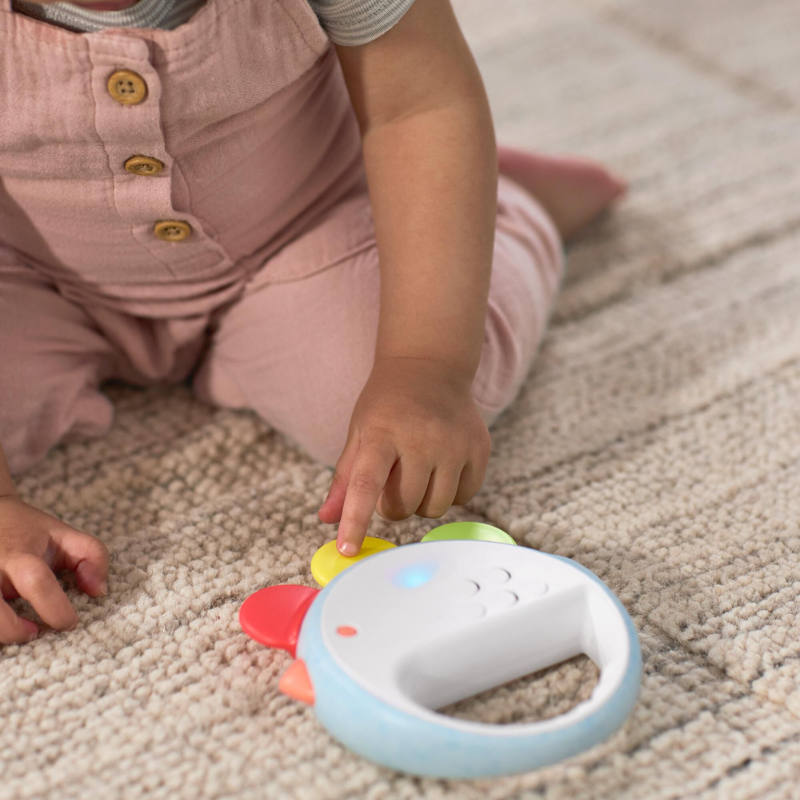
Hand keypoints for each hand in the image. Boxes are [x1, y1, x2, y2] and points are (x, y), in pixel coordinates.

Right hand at [0, 494, 108, 644]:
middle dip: (12, 629)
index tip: (70, 623)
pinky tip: (6, 623)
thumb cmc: (27, 530)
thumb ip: (92, 556)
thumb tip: (99, 591)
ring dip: (0, 631)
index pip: (37, 582)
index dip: (56, 609)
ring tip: (18, 632)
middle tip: (33, 633)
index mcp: (19, 553)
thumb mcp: (64, 535)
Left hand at [318, 357, 491, 554]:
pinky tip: (442, 468)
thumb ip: (345, 478)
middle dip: (394, 505)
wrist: (430, 366)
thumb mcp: (359, 431)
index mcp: (381, 434)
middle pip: (404, 506)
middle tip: (393, 482)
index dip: (355, 521)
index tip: (347, 549)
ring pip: (435, 507)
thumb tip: (327, 518)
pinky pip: (464, 497)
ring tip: (418, 473)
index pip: (365, 485)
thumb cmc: (387, 404)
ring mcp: (454, 443)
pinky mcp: (479, 448)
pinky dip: (450, 492)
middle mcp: (420, 438)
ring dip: (422, 502)